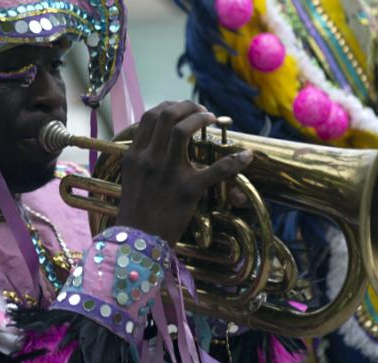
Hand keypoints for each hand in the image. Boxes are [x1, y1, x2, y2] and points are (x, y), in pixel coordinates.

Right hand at [115, 101, 252, 244]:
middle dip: (188, 106)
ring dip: (201, 119)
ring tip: (212, 119)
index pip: (149, 116)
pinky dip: (233, 161)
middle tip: (202, 111)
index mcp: (135, 155)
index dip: (169, 105)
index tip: (182, 108)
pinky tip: (245, 156)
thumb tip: (158, 144)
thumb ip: (143, 159)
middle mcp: (149, 159)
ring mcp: (167, 174)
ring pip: (183, 130)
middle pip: (167, 116)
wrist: (136, 242)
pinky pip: (215, 171)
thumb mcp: (132, 179)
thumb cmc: (136, 212)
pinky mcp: (187, 191)